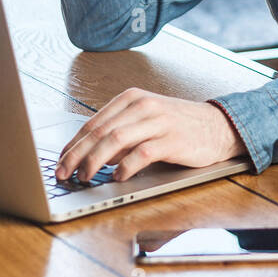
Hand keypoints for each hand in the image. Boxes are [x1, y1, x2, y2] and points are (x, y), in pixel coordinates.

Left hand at [54, 88, 244, 182]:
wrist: (218, 126)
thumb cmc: (177, 126)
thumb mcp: (144, 122)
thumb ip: (118, 134)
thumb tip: (88, 156)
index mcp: (131, 98)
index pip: (93, 123)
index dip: (72, 145)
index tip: (59, 163)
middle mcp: (143, 106)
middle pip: (100, 132)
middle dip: (76, 155)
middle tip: (63, 174)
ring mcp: (158, 121)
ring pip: (116, 140)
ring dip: (95, 161)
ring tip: (84, 177)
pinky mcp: (172, 139)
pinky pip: (142, 153)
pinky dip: (126, 166)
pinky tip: (117, 177)